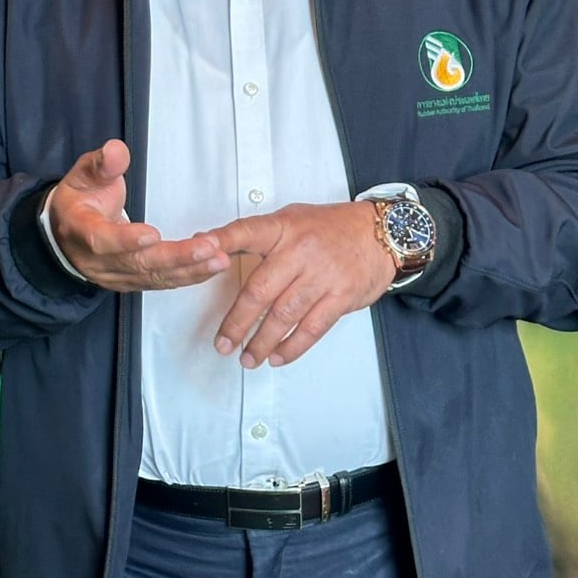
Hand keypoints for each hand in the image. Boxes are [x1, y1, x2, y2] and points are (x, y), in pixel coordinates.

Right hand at [49, 139, 230, 292]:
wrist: (66, 231)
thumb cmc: (79, 200)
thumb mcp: (83, 174)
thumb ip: (102, 164)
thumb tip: (116, 151)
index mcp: (81, 231)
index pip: (102, 240)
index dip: (126, 240)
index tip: (152, 235)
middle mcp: (98, 261)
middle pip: (137, 263)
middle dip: (175, 257)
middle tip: (207, 248)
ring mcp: (116, 275)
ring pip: (154, 277)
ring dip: (189, 269)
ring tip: (218, 259)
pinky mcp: (132, 281)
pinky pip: (161, 282)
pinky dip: (188, 276)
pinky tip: (210, 267)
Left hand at [204, 201, 395, 367]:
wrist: (380, 233)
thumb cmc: (331, 228)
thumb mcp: (292, 219)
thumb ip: (254, 234)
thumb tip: (208, 244)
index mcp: (284, 227)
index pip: (246, 231)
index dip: (221, 242)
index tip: (197, 251)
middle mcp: (301, 250)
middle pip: (260, 290)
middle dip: (237, 322)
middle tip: (223, 343)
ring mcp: (323, 274)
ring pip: (284, 315)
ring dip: (262, 342)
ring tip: (247, 358)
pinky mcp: (341, 296)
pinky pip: (312, 328)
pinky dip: (292, 347)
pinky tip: (277, 356)